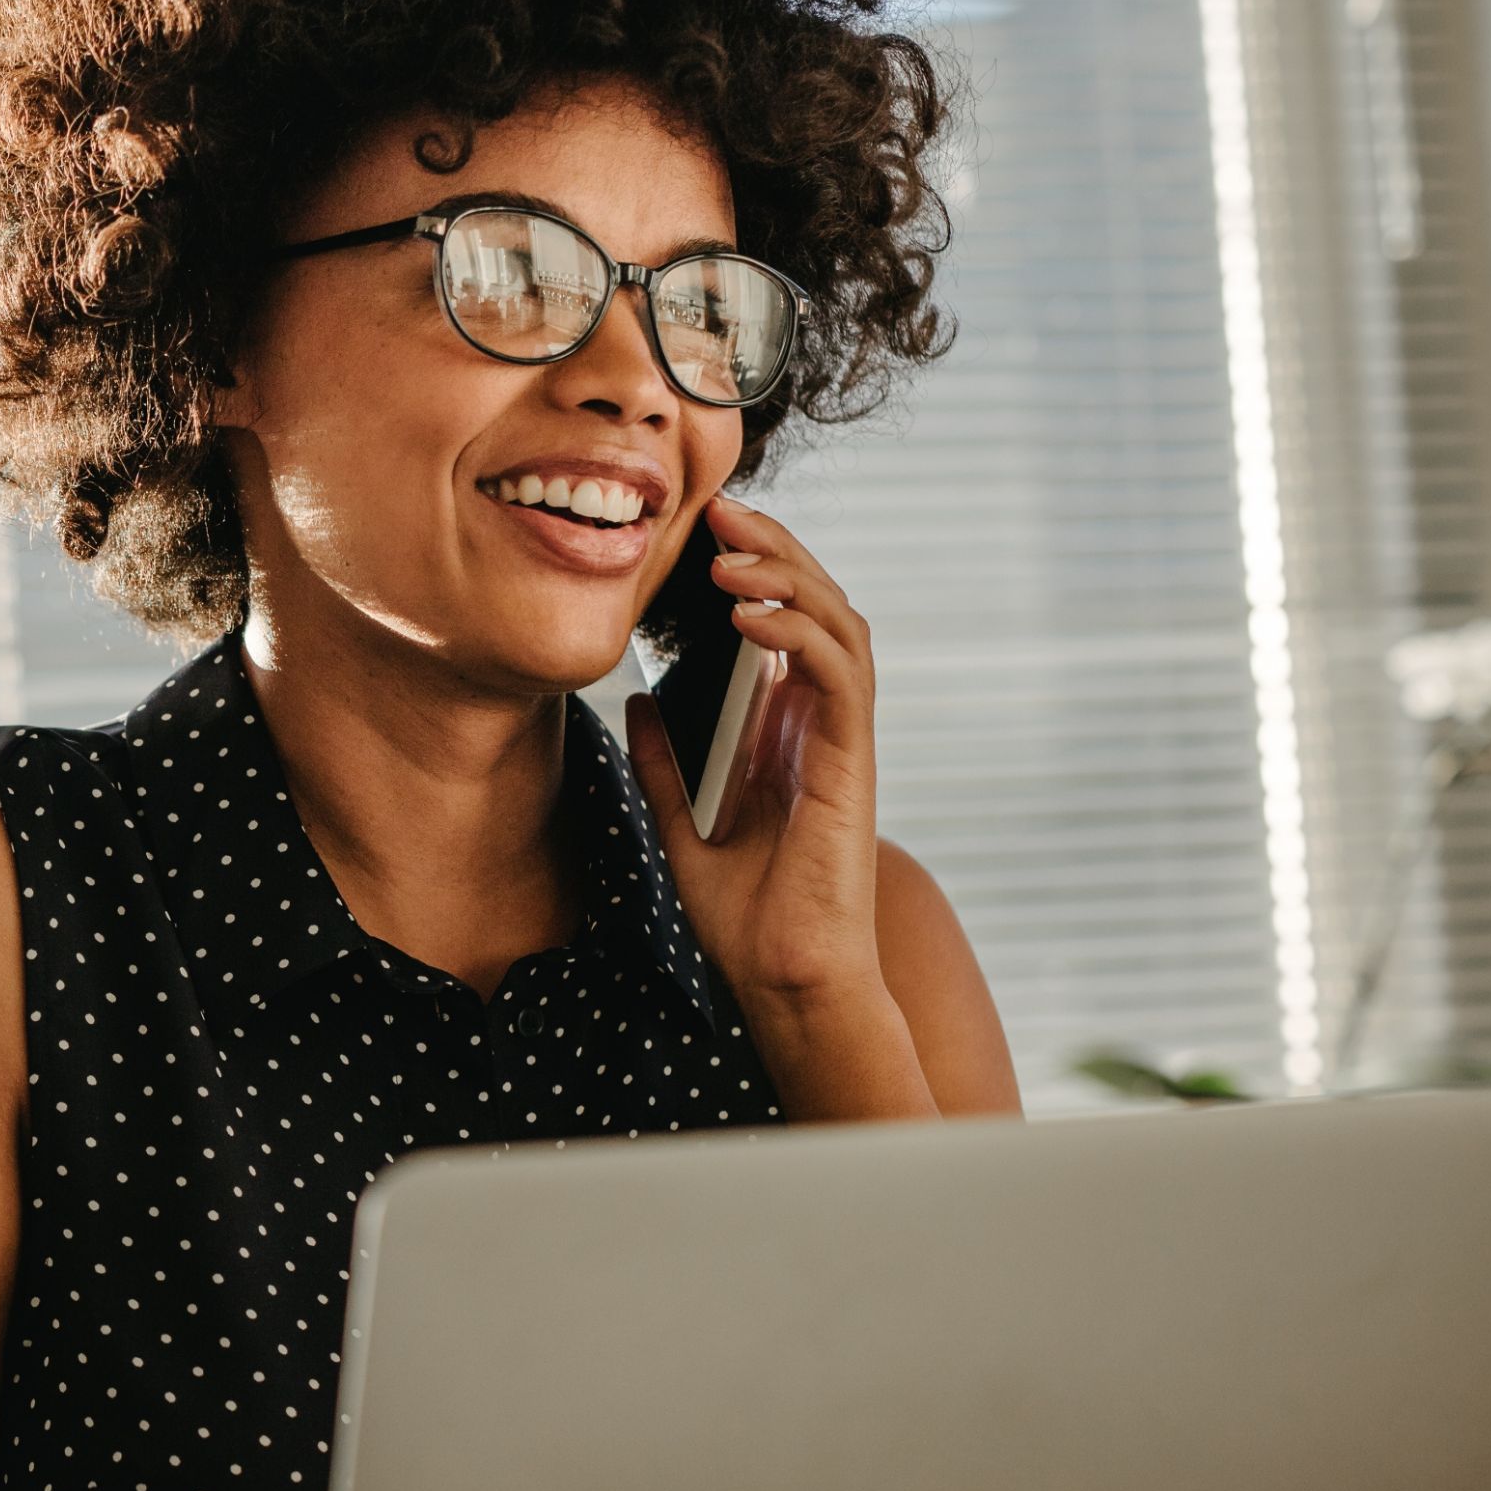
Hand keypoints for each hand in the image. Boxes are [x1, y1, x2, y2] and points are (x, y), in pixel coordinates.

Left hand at [622, 491, 883, 1008]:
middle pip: (817, 604)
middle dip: (773, 549)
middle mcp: (820, 723)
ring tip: (730, 553)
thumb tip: (638, 699)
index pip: (783, 620)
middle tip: (721, 511)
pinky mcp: (852, 762)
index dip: (754, 567)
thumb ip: (664, 761)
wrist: (782, 979)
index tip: (704, 529)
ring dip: (787, 578)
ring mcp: (841, 739)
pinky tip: (748, 617)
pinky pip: (840, 677)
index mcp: (786, 728)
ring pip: (838, 624)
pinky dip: (799, 634)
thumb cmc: (745, 914)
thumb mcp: (681, 823)